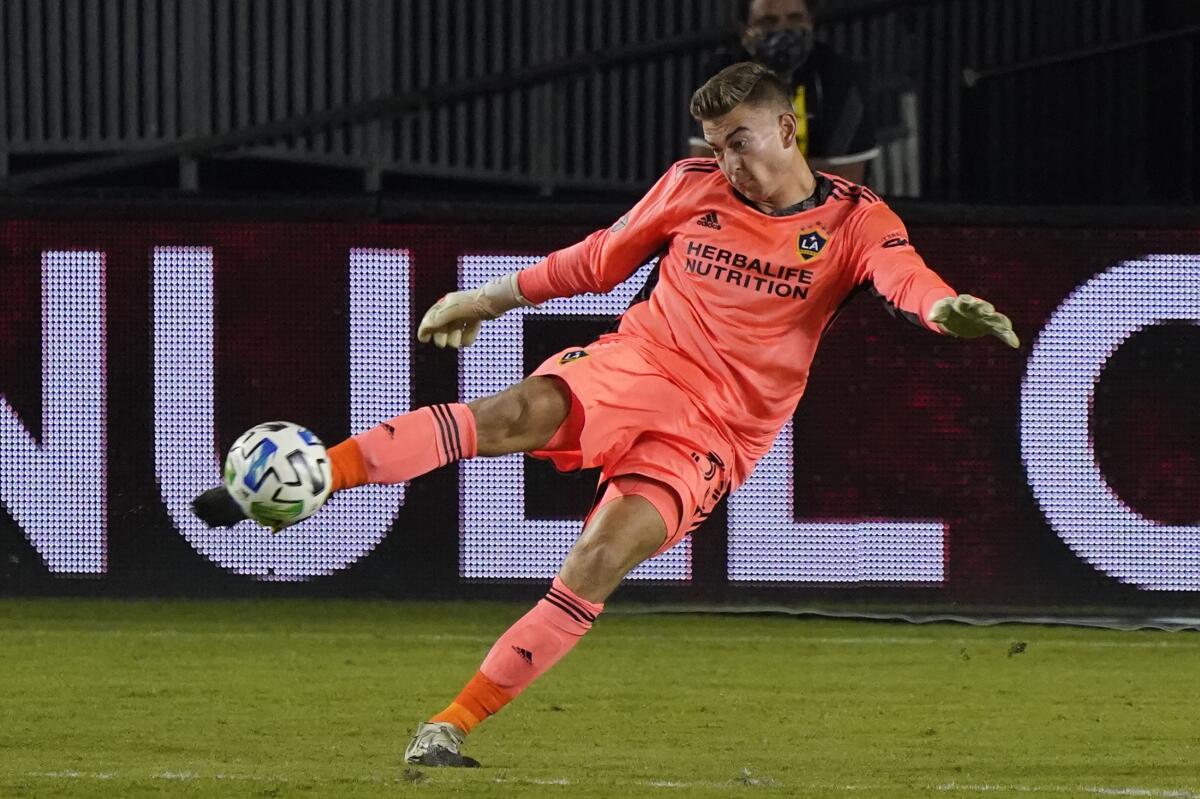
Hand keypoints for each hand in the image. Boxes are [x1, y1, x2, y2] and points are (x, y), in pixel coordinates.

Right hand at [417, 273, 532, 348]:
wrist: (496, 299)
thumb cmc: (473, 304)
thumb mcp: (453, 311)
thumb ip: (438, 318)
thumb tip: (425, 327)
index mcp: (447, 303)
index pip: (432, 316)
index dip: (425, 328)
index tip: (423, 340)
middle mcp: (455, 307)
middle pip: (443, 325)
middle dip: (441, 335)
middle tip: (442, 344)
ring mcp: (466, 312)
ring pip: (456, 329)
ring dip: (455, 338)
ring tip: (457, 343)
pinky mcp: (476, 317)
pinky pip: (468, 330)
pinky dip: (468, 336)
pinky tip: (468, 341)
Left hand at [928, 294, 1019, 347]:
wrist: (954, 316)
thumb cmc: (946, 312)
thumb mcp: (940, 311)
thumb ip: (937, 313)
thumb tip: (930, 317)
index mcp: (964, 303)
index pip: (968, 301)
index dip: (973, 303)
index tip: (977, 305)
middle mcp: (977, 308)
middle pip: (983, 307)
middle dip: (986, 309)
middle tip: (990, 312)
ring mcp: (985, 316)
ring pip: (996, 318)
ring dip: (1001, 323)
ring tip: (1008, 329)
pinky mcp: (990, 326)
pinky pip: (1001, 331)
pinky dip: (1008, 336)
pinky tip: (1015, 344)